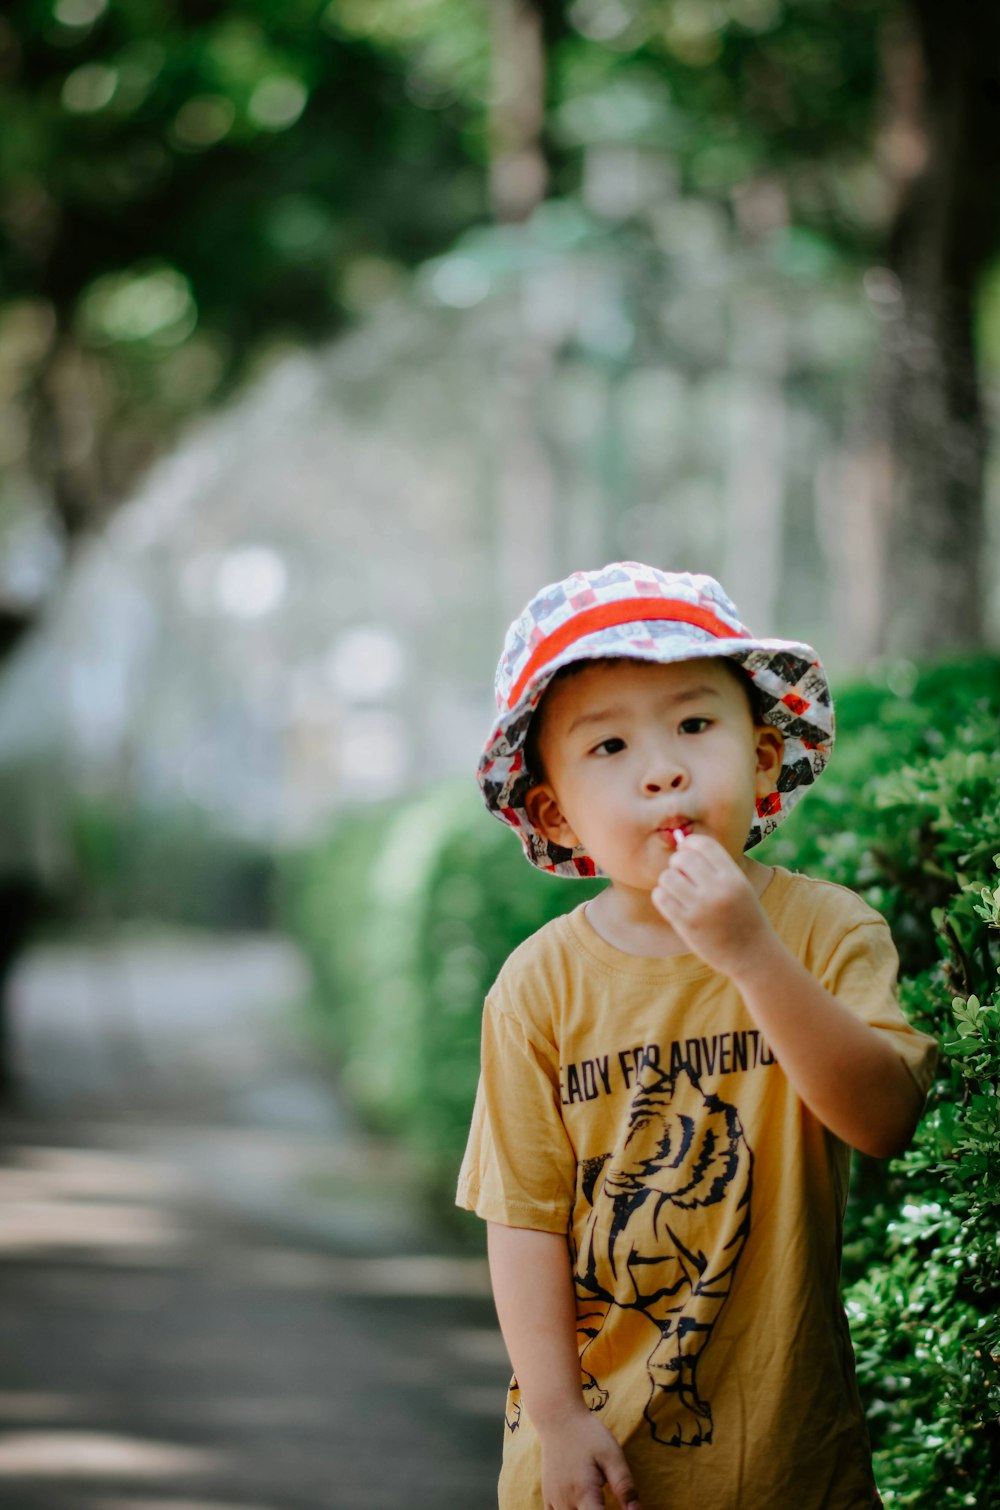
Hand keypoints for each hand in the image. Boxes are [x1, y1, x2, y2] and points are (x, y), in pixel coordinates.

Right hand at [538, 1408, 641, 1509]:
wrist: (558, 1418)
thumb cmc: (588, 1435)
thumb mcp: (612, 1455)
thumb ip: (624, 1486)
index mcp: (584, 1494)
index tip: (622, 1509)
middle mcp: (566, 1502)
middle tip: (606, 1500)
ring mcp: (554, 1501)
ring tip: (597, 1502)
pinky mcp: (548, 1496)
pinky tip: (581, 1505)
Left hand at [651, 834, 775, 979]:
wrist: (753, 955)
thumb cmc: (744, 917)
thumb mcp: (739, 887)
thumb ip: (716, 868)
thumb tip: (682, 845)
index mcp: (733, 877)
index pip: (704, 844)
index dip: (690, 843)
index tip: (686, 850)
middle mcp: (717, 890)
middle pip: (682, 858)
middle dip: (677, 862)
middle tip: (681, 873)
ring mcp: (701, 908)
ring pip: (667, 877)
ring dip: (668, 880)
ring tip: (677, 890)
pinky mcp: (686, 924)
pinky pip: (661, 898)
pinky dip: (662, 896)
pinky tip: (671, 902)